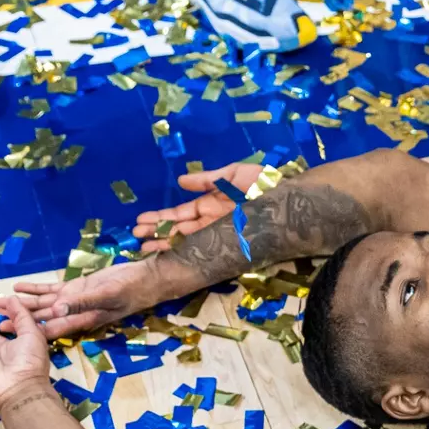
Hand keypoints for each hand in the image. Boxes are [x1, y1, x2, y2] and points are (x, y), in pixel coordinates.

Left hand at [13, 260, 161, 337]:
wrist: (146, 280)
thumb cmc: (131, 290)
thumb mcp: (107, 296)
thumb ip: (81, 302)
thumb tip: (55, 310)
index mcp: (79, 318)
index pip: (46, 327)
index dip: (23, 329)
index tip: (1, 330)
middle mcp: (72, 312)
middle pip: (36, 317)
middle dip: (12, 317)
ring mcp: (73, 301)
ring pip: (40, 304)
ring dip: (18, 304)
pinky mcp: (76, 288)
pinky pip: (51, 290)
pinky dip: (35, 289)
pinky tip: (18, 286)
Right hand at [132, 162, 262, 252]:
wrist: (292, 200)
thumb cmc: (267, 183)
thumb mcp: (236, 175)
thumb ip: (209, 179)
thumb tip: (181, 180)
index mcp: (214, 205)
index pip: (183, 213)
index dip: (162, 217)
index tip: (141, 221)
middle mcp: (214, 222)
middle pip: (180, 229)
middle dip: (158, 233)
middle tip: (135, 237)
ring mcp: (221, 234)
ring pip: (188, 241)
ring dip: (165, 243)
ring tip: (143, 247)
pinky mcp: (231, 245)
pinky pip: (204, 249)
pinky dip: (185, 251)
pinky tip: (167, 253)